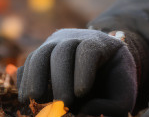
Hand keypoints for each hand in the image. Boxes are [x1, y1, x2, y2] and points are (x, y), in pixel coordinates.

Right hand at [17, 28, 136, 115]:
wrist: (102, 71)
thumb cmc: (114, 84)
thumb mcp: (123, 96)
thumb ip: (111, 106)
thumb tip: (84, 111)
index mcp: (99, 44)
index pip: (89, 49)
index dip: (83, 70)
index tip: (82, 93)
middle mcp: (73, 39)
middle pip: (62, 50)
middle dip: (60, 78)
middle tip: (64, 103)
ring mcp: (53, 46)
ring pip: (40, 54)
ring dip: (36, 78)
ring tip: (36, 100)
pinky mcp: (39, 58)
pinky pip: (27, 65)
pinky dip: (25, 81)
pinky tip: (27, 99)